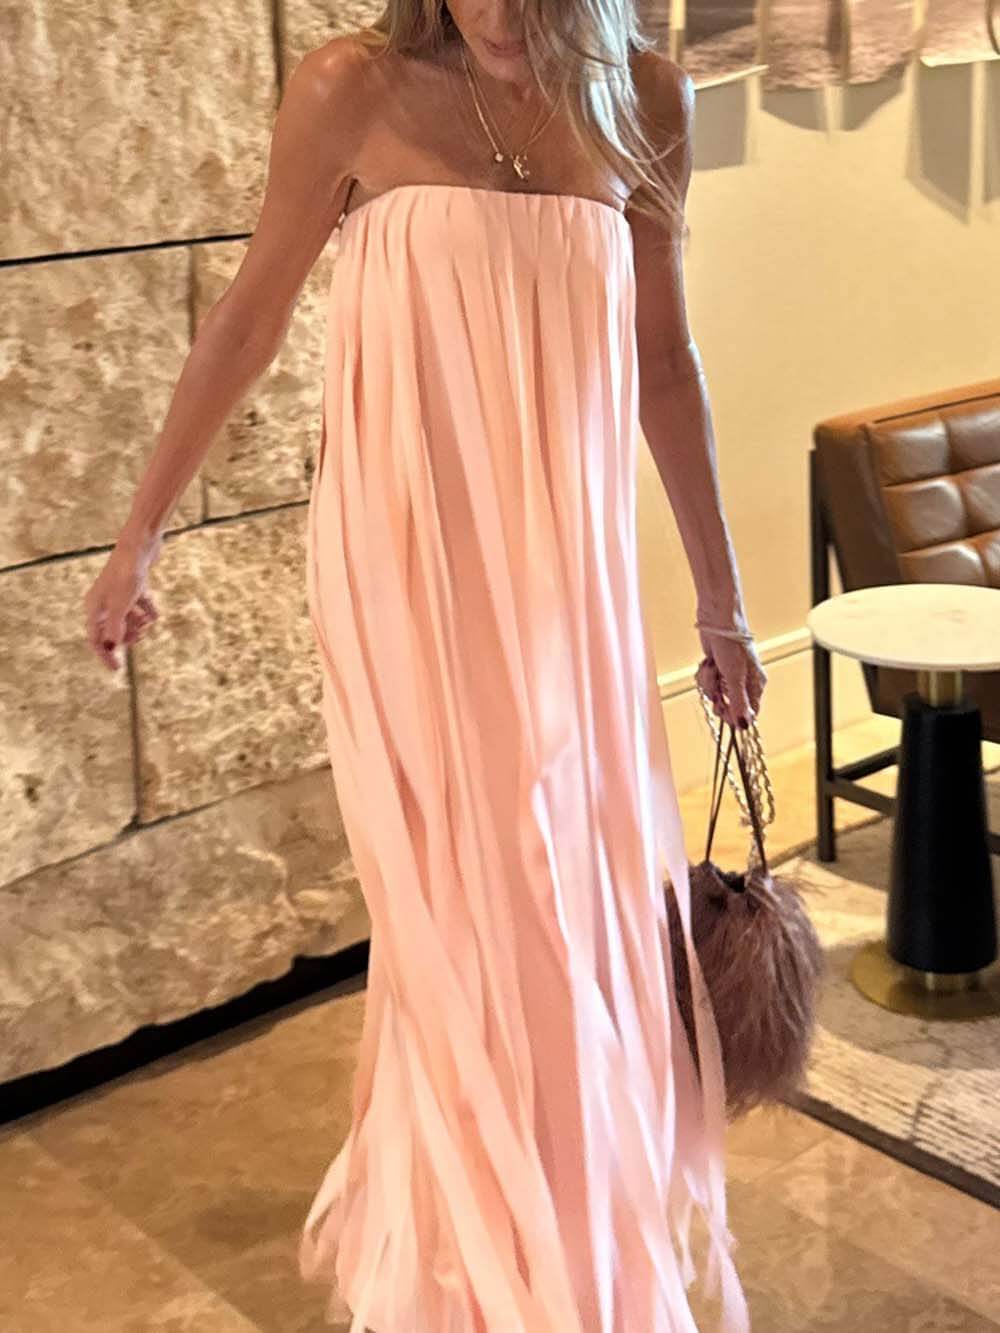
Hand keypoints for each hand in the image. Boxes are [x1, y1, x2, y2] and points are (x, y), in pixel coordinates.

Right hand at [84, 535, 162, 671]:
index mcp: (95, 606)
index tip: (117, 670)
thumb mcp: (122, 603)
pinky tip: (154, 613)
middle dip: (126, 637)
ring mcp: (119, 593)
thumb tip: (114, 645)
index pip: (95, 638)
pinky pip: (140, 606)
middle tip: (140, 638)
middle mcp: (104, 601)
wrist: (140, 545)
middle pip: (112, 630)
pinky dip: (147, 611)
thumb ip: (117, 626)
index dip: (105, 655)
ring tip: (147, 624)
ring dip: (137, 625)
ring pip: (126, 619)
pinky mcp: (134, 586)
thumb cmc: (127, 574)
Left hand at [695, 630, 766, 731]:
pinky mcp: (716, 669)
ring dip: (709, 683)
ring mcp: (729, 675)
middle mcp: (744, 682)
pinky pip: (708, 683)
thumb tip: (744, 725)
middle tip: (715, 688)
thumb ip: (738, 703)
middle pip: (730, 706)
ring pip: (716, 694)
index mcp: (756, 685)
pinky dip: (705, 675)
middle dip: (718, 697)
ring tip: (713, 668)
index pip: (750, 713)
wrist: (717, 621)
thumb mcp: (735, 677)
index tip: (724, 713)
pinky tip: (707, 664)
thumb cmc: (731, 644)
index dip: (736, 717)